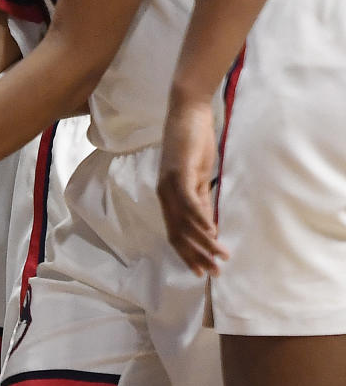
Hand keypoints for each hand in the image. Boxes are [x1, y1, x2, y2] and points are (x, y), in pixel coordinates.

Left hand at [158, 91, 228, 275]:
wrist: (188, 111)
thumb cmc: (193, 142)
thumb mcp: (197, 176)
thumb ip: (200, 198)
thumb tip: (208, 225)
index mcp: (167, 195)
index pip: (174, 232)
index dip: (187, 254)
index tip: (201, 271)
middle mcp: (164, 192)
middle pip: (178, 233)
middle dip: (196, 256)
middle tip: (212, 274)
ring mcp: (170, 183)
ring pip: (184, 222)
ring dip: (203, 243)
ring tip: (221, 258)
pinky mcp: (180, 172)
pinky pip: (189, 203)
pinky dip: (201, 221)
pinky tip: (213, 234)